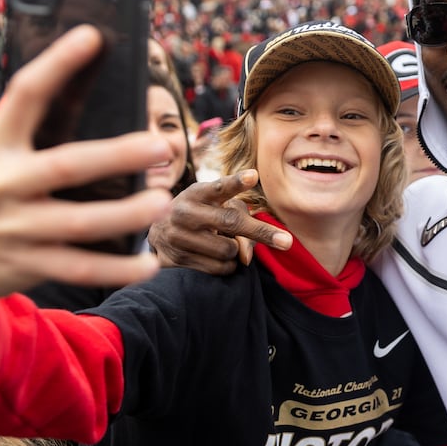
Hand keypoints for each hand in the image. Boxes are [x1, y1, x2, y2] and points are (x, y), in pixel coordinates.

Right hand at [0, 25, 171, 361]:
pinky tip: (148, 263)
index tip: (92, 35)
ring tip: (162, 200)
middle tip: (161, 145)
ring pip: (79, 223)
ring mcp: (14, 228)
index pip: (24, 96)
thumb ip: (34, 137)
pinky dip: (117, 268)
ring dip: (126, 214)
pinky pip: (80, 268)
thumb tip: (105, 107)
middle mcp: (2, 185)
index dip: (57, 64)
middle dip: (117, 156)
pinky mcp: (27, 265)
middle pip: (66, 166)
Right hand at [147, 170, 290, 273]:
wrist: (158, 233)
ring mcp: (178, 238)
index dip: (236, 182)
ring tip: (220, 242)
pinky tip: (212, 256)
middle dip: (262, 233)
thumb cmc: (199, 214)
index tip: (254, 176)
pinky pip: (218, 269)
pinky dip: (226, 266)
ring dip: (235, 251)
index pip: (219, 187)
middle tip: (288, 242)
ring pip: (228, 251)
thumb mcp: (214, 205)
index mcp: (197, 193)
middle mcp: (184, 213)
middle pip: (232, 223)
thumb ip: (238, 218)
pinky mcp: (176, 260)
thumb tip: (245, 258)